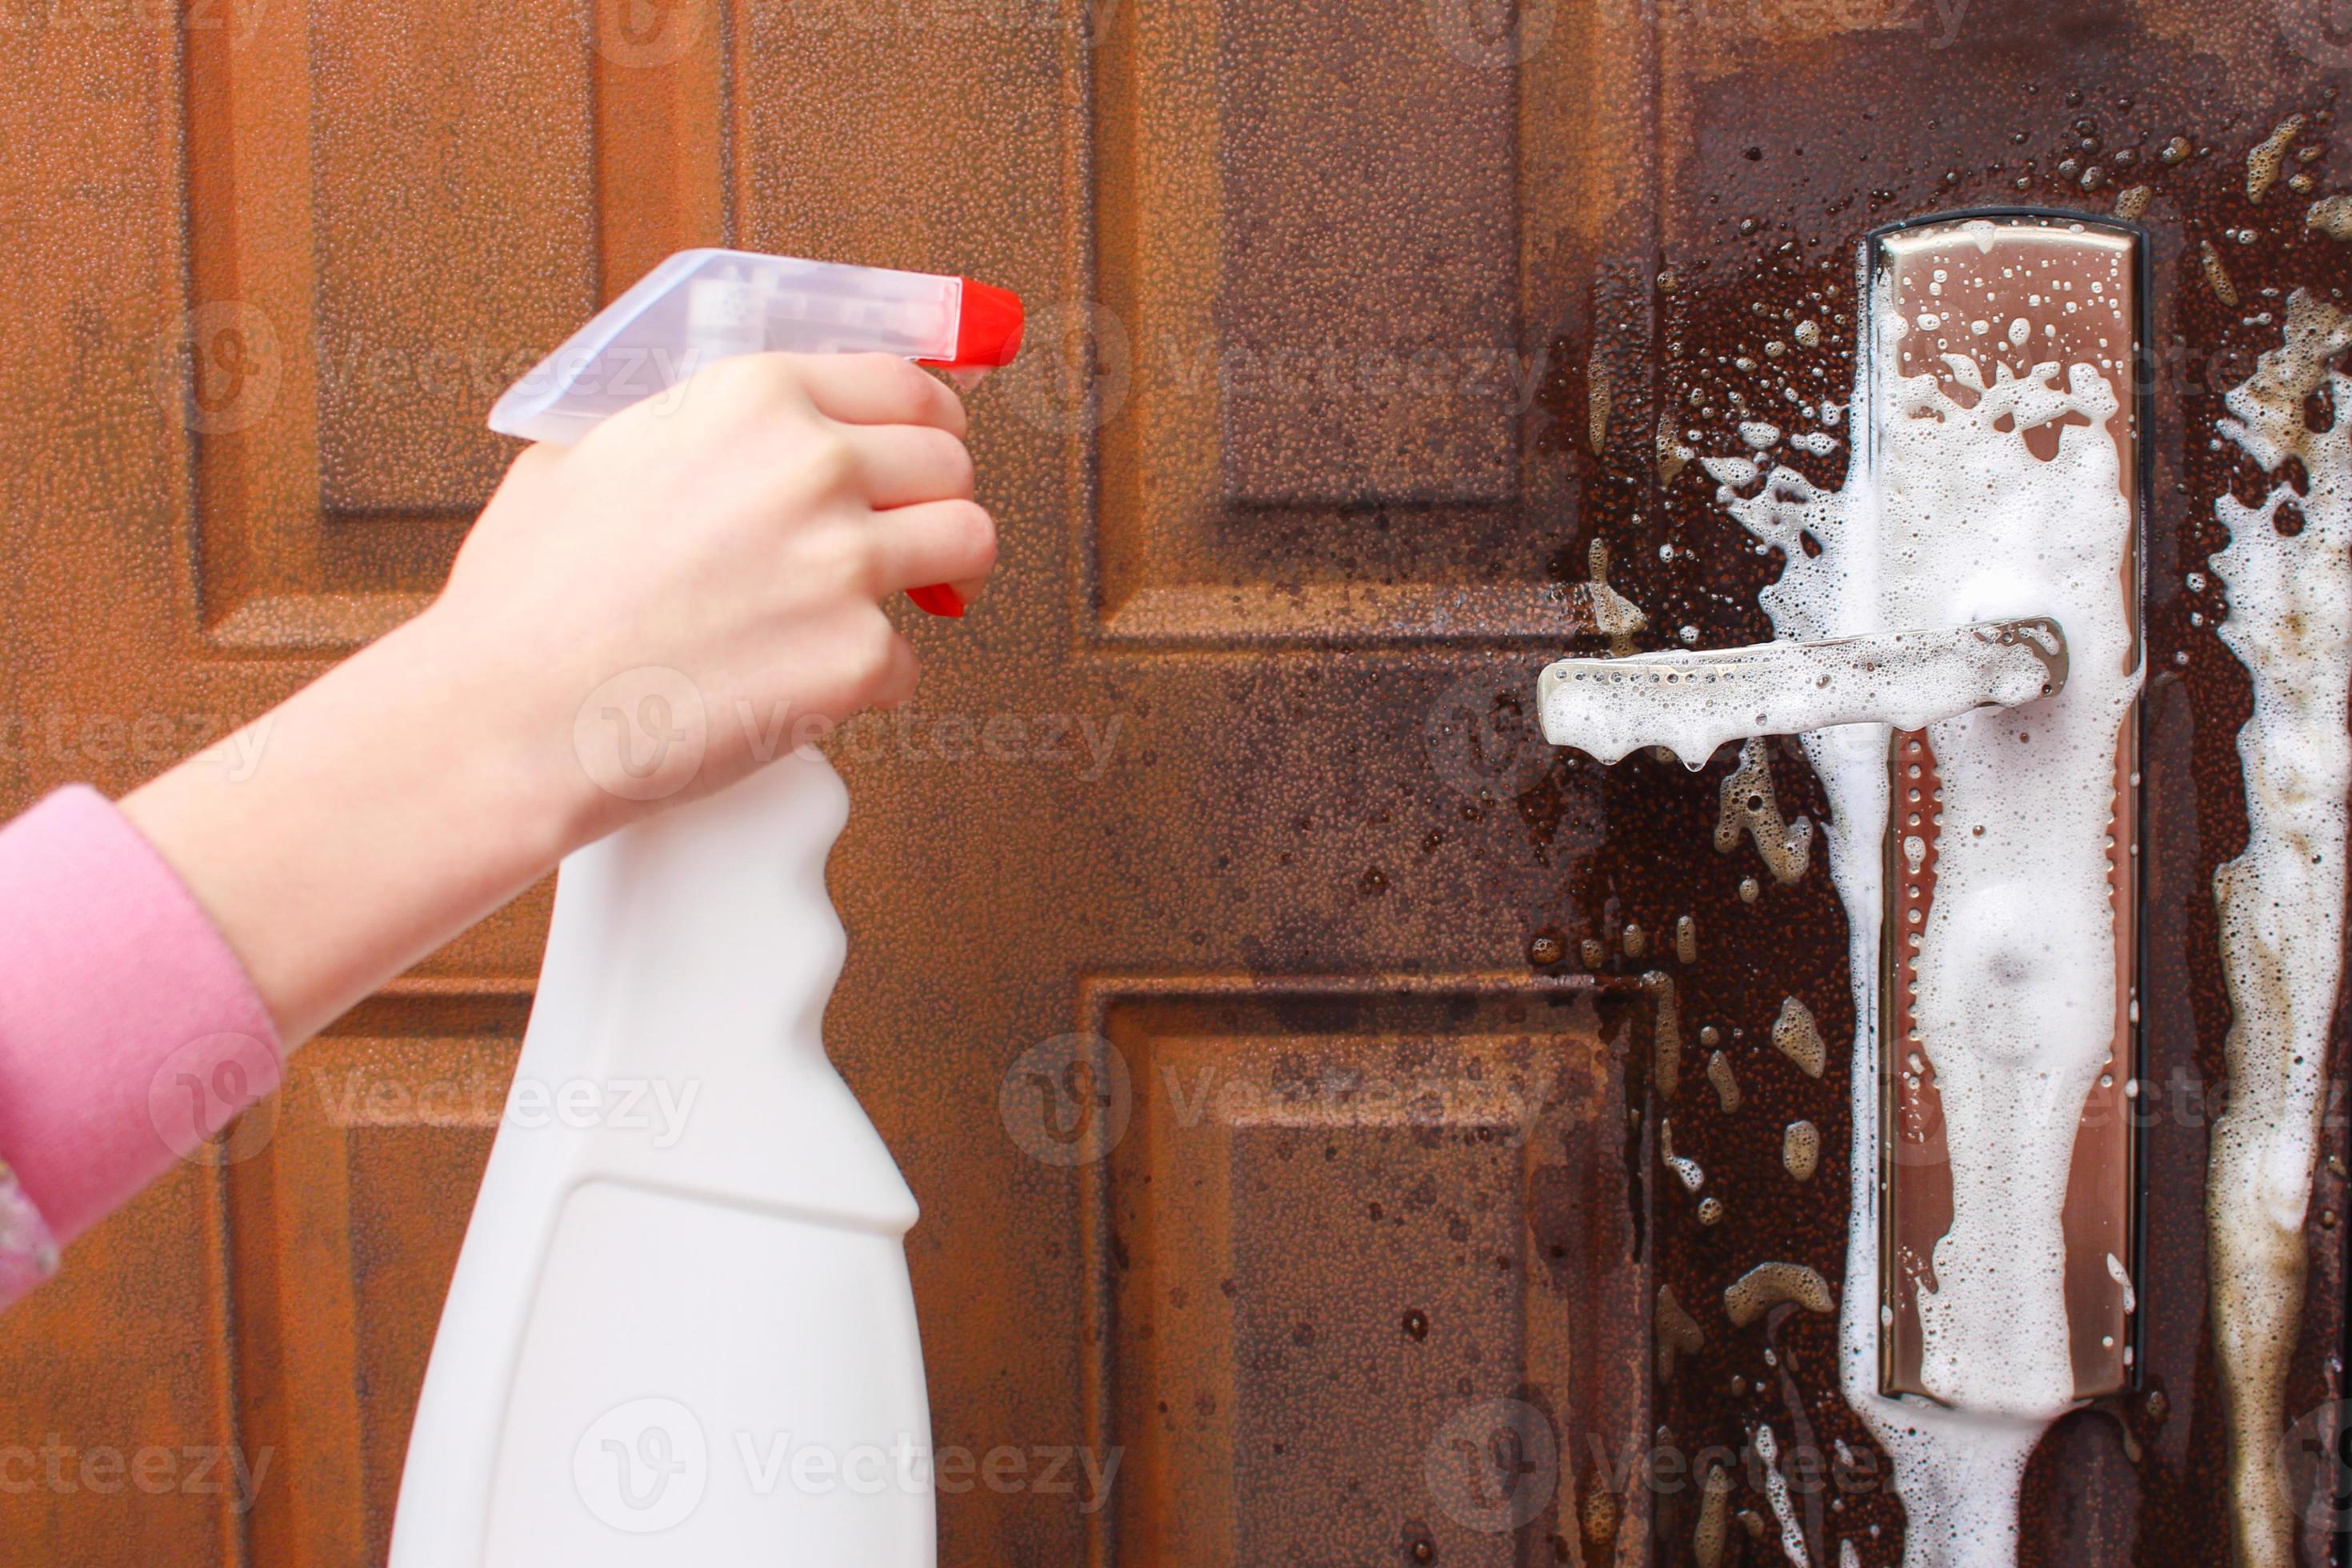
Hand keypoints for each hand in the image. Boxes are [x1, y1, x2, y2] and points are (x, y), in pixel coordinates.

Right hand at [122, 352, 994, 1045]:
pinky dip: (868, 678)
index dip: (926, 421)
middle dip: (932, 499)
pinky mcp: (858, 659)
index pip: (905, 384)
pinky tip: (797, 683)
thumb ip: (689, 425)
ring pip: (967, 544)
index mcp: (754, 396)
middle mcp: (814, 466)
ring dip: (939, 575)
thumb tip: (739, 427)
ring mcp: (844, 564)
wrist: (510, 715)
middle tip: (906, 537)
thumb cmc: (529, 597)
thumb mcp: (591, 452)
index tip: (923, 447)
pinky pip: (910, 658)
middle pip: (950, 462)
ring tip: (887, 602)